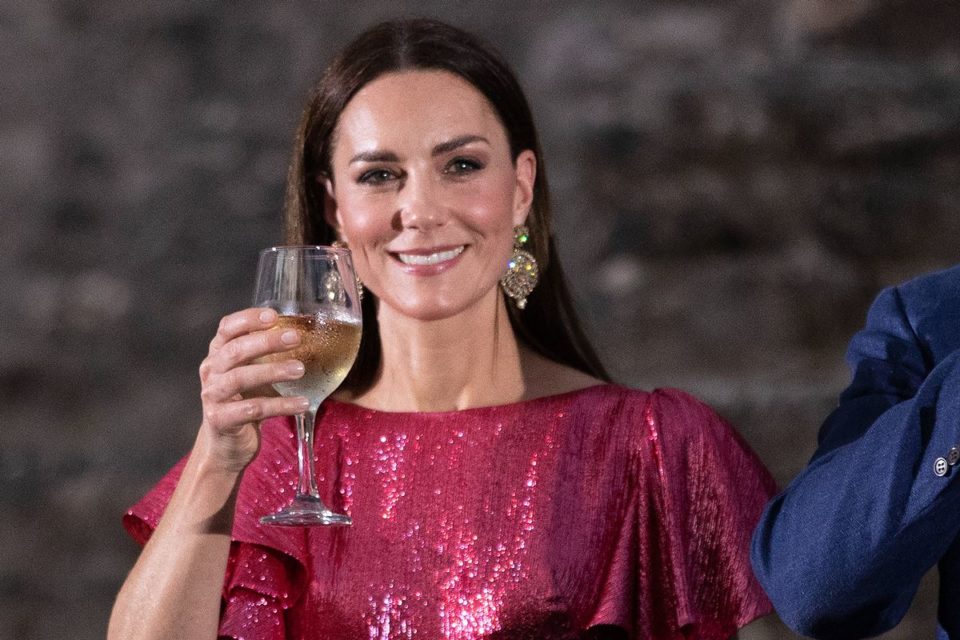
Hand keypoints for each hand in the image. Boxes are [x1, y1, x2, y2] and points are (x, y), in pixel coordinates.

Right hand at [196, 308, 308, 472]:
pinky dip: (280, 405)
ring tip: (300, 369)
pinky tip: (302, 403)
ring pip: (240, 378)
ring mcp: (212, 396)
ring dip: (272, 372)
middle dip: (266, 342)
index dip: (248, 319)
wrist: (227, 444)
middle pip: (235, 351)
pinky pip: (252, 409)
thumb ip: (269, 353)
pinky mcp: (220, 420)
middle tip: (296, 339)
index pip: (227, 328)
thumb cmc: (246, 400)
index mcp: (218, 353)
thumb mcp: (254, 372)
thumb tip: (309, 331)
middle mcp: (211, 371)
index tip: (274, 315)